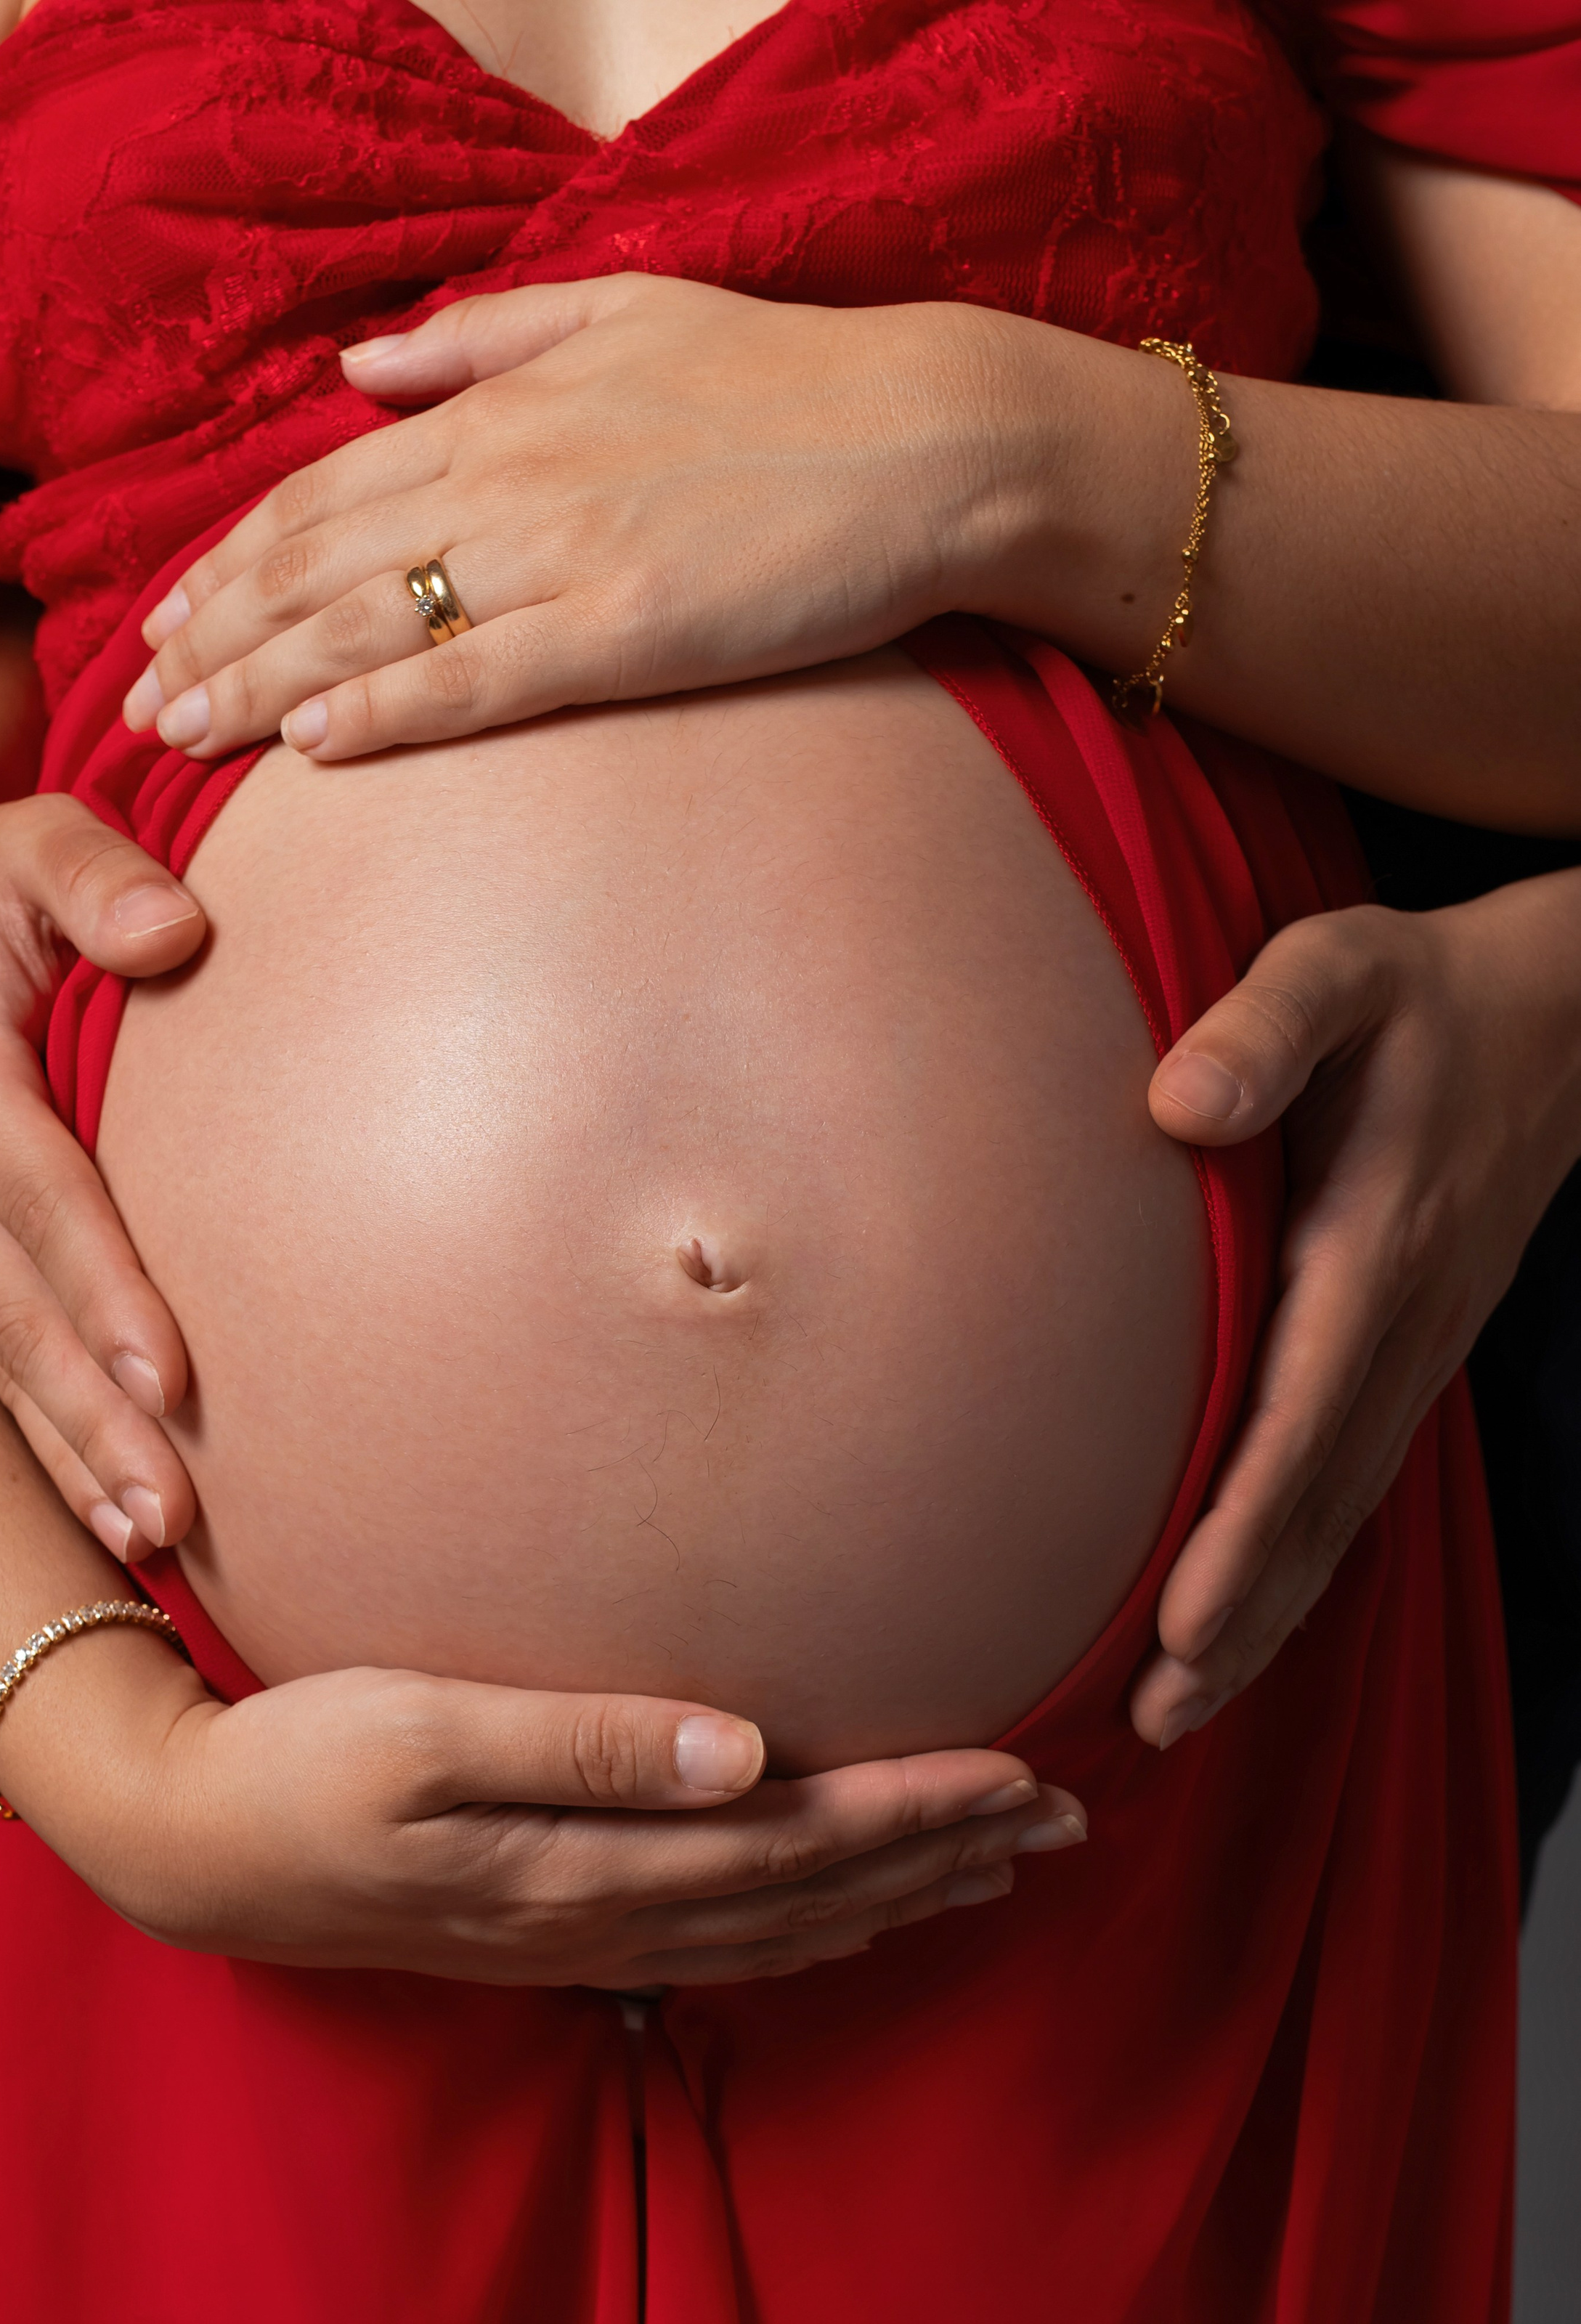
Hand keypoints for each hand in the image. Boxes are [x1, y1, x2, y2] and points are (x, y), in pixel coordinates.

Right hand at [0, 755, 209, 1563]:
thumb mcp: (36, 836)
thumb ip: (100, 874)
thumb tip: (178, 932)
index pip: (45, 1200)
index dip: (108, 1291)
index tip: (178, 1377)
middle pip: (17, 1315)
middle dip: (94, 1421)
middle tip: (175, 1512)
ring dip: (70, 1455)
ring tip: (152, 1540)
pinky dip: (44, 1439)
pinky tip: (107, 1509)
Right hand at [12, 1645, 1087, 1984]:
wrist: (190, 1845)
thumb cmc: (298, 1761)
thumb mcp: (422, 1729)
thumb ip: (582, 1739)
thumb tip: (738, 1748)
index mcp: (583, 1857)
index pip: (793, 1838)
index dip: (913, 1810)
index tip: (1020, 1775)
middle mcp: (599, 1910)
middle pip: (811, 1893)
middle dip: (942, 1853)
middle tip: (1062, 1818)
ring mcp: (577, 1935)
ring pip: (780, 1929)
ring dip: (895, 1896)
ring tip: (994, 1868)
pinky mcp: (549, 1929)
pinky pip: (717, 1947)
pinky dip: (808, 1932)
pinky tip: (847, 1915)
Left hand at [120, 275, 1051, 763]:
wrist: (929, 438)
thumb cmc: (787, 380)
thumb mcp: (624, 307)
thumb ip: (481, 336)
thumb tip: (361, 365)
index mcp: (502, 408)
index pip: (323, 493)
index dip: (228, 562)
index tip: (167, 619)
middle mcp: (509, 478)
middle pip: (317, 566)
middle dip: (214, 639)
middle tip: (137, 706)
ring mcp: (565, 555)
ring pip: (371, 627)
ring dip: (262, 687)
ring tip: (183, 740)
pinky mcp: (628, 630)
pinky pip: (478, 681)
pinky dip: (385, 714)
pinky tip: (311, 751)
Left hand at [1131, 874, 1580, 1746]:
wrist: (1561, 1014)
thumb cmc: (1422, 992)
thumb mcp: (1340, 969)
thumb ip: (1263, 1029)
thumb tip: (1176, 1104)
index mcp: (1373, 1247)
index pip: (1300, 1417)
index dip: (1243, 1531)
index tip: (1181, 1625)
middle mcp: (1403, 1324)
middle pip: (1320, 1502)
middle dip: (1242, 1619)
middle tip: (1155, 1722)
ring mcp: (1418, 1349)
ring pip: (1341, 1510)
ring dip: (1268, 1613)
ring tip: (1182, 1707)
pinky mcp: (1410, 1350)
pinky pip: (1352, 1477)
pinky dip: (1300, 1559)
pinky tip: (1246, 1612)